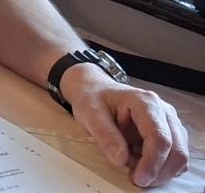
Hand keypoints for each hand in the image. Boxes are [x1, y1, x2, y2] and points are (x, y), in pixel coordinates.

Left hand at [62, 67, 189, 187]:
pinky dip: (160, 166)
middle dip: (159, 171)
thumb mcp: (89, 113)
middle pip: (177, 150)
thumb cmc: (93, 98)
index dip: (152, 163)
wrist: (94, 89)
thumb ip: (105, 135)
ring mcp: (169, 123)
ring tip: (132, 162)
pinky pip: (173, 157)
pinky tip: (138, 160)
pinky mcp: (169, 133)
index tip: (139, 179)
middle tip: (135, 179)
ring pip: (179, 156)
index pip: (160, 138)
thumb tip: (120, 159)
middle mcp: (164, 112)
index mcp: (146, 103)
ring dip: (159, 169)